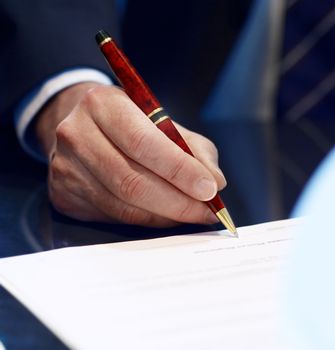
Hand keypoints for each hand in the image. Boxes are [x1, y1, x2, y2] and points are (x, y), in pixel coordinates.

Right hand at [36, 82, 225, 226]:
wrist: (82, 125)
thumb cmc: (131, 123)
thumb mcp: (164, 122)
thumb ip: (194, 149)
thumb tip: (215, 182)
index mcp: (103, 104)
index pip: (143, 143)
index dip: (179, 170)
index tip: (209, 189)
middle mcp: (76, 134)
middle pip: (131, 181)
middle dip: (178, 202)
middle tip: (206, 211)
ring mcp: (65, 168)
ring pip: (123, 205)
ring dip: (166, 215)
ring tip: (193, 214)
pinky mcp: (64, 195)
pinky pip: (114, 217)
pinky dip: (148, 220)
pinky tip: (166, 216)